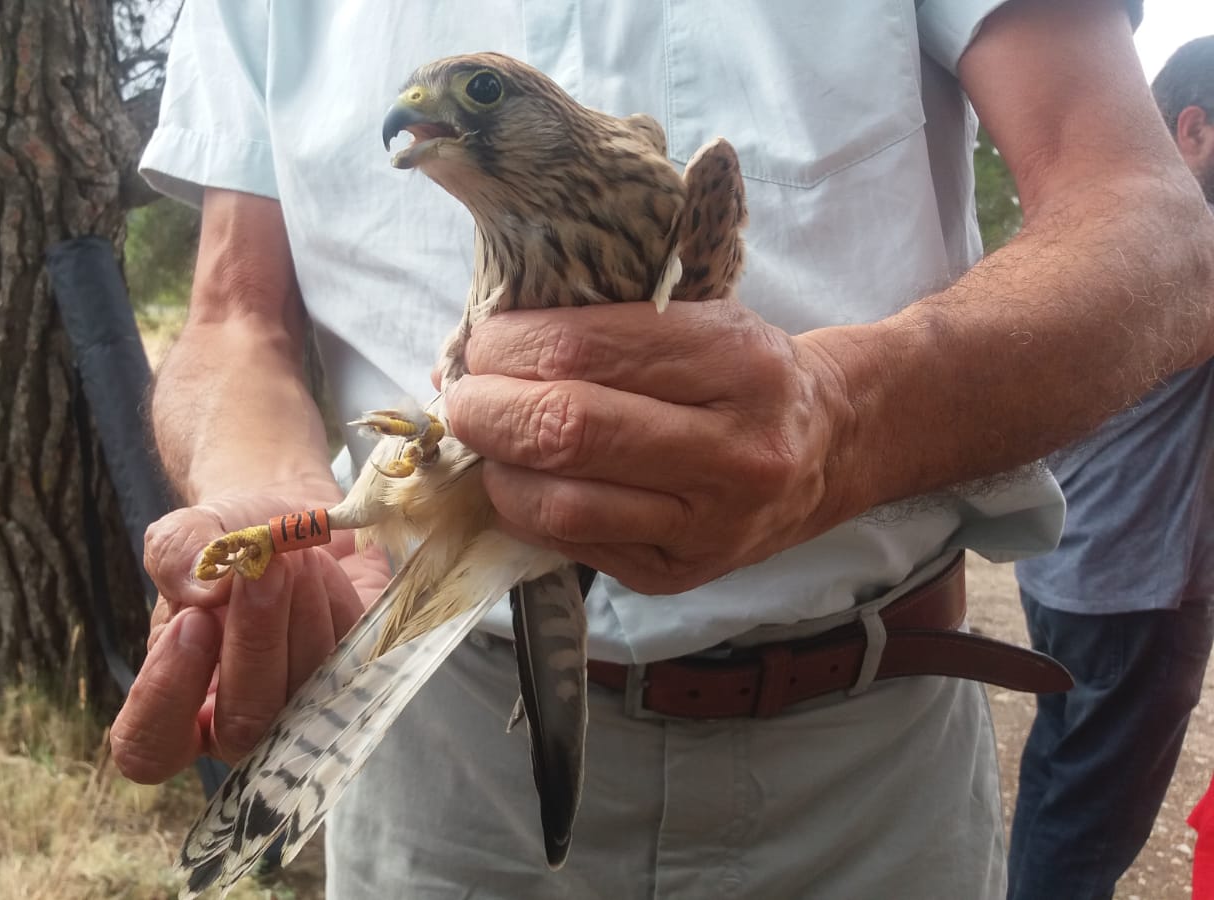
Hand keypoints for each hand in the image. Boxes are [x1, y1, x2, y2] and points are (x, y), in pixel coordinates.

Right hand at [110, 495, 387, 783]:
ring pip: (307, 697)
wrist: (301, 520)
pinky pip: (357, 666)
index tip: (192, 620)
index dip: (167, 694)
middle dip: (255, 640)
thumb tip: (206, 589)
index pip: (152, 747)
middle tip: (263, 568)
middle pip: (242, 728)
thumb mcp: (192, 532)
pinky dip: (339, 607)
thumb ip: (178, 553)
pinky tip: (325, 570)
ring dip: (301, 614)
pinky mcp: (361, 686)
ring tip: (293, 555)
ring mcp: (305, 715)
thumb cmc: (235, 539)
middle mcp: (239, 726)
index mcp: (178, 705)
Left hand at [442, 300, 853, 594]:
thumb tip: (475, 349)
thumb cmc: (744, 371)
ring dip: (496, 468)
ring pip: (559, 503)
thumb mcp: (699, 316)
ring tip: (487, 441)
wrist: (830, 446)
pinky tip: (521, 481)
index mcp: (736, 361)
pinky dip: (523, 509)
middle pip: (565, 430)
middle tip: (462, 396)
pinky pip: (569, 544)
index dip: (507, 347)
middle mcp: (731, 450)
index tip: (482, 342)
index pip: (582, 350)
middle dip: (486, 410)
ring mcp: (708, 524)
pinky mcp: (677, 575)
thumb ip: (603, 327)